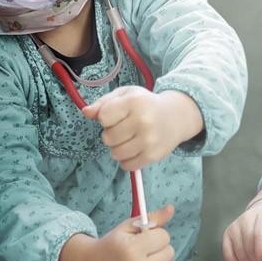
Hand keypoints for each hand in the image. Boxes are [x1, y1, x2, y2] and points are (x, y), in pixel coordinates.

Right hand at [80, 204, 176, 260]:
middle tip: (142, 250)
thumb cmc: (114, 244)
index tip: (142, 238)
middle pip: (170, 251)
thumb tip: (171, 208)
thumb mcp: (129, 227)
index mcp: (131, 250)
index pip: (163, 237)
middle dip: (159, 248)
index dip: (155, 234)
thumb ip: (152, 218)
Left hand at [83, 87, 202, 171]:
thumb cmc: (146, 104)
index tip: (118, 115)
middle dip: (112, 133)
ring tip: (129, 138)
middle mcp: (142, 121)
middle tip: (125, 127)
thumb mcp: (126, 95)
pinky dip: (127, 159)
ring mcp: (148, 141)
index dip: (106, 117)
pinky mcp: (152, 156)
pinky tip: (135, 148)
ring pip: (115, 153)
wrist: (176, 116)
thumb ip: (104, 102)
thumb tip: (85, 112)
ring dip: (118, 147)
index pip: (103, 118)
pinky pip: (126, 165)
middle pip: (107, 137)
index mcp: (134, 102)